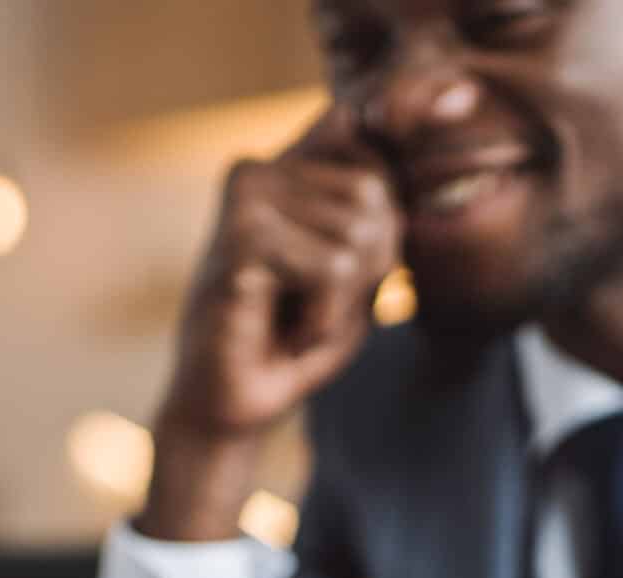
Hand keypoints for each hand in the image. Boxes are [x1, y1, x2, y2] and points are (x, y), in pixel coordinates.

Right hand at [138, 105, 401, 542]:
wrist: (227, 412)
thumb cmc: (295, 342)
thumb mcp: (358, 270)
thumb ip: (377, 205)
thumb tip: (359, 119)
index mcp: (285, 167)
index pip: (369, 140)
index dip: (394, 187)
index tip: (382, 217)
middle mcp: (259, 167)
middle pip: (376, 194)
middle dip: (365, 268)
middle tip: (311, 306)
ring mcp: (244, 195)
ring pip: (359, 233)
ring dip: (341, 300)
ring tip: (293, 319)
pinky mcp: (240, 234)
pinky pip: (334, 268)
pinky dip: (323, 318)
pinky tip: (282, 333)